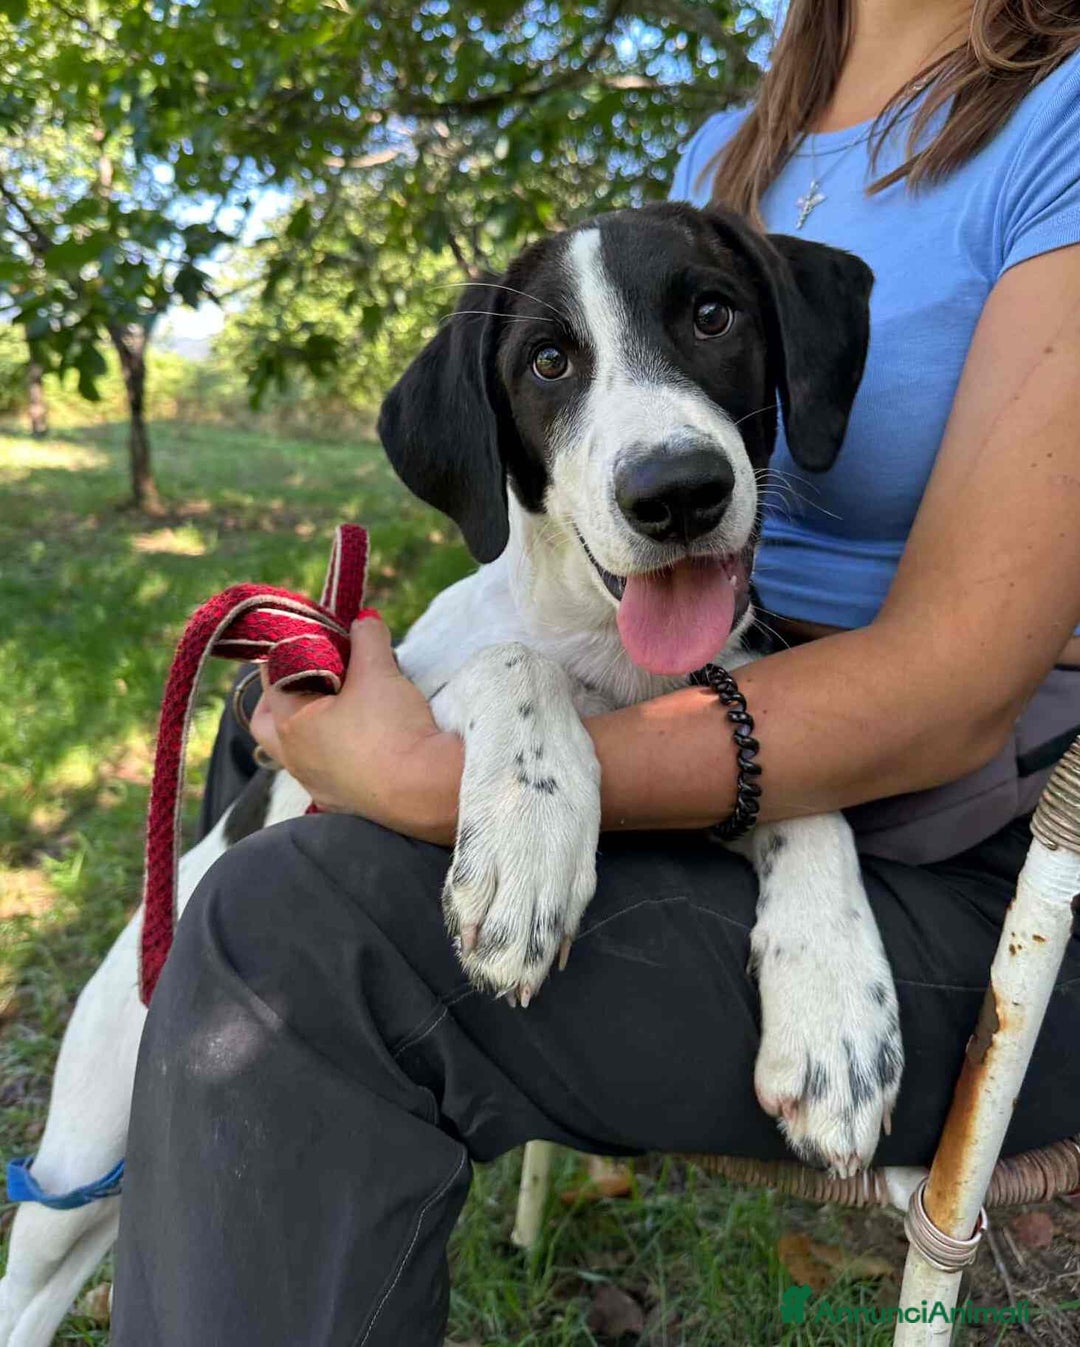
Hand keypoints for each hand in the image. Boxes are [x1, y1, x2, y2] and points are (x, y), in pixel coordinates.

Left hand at [250, 613, 461, 843]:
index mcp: (290, 723)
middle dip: (284, 690)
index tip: (316, 631)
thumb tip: (364, 620)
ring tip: (340, 702)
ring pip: (298, 747)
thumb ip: (367, 639)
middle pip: (268, 719)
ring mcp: (317, 785)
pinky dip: (335, 748)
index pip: (273, 672)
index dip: (293, 645)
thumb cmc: (391, 730)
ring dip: (311, 722)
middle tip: (311, 670)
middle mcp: (294, 759)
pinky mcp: (344, 802)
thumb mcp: (379, 672)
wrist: (426, 793)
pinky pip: (326, 768)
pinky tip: (360, 737)